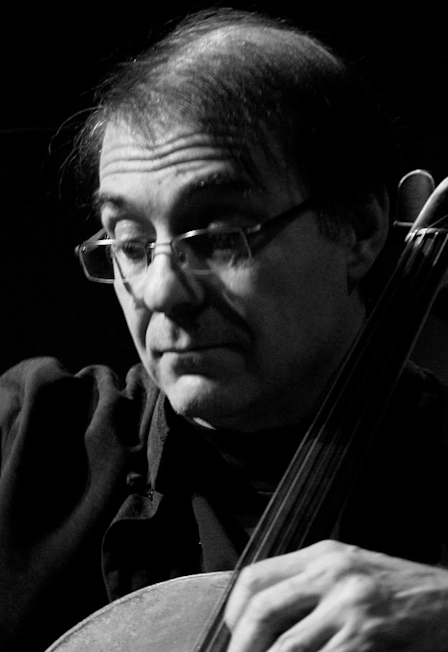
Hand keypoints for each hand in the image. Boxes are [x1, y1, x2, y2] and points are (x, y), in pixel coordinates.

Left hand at [225, 539, 447, 651]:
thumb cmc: (398, 590)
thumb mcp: (349, 572)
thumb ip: (310, 586)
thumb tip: (266, 618)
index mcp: (322, 554)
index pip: (257, 575)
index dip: (235, 610)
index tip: (233, 632)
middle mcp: (332, 572)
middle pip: (263, 608)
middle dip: (242, 644)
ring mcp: (350, 603)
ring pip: (287, 644)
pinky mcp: (368, 633)